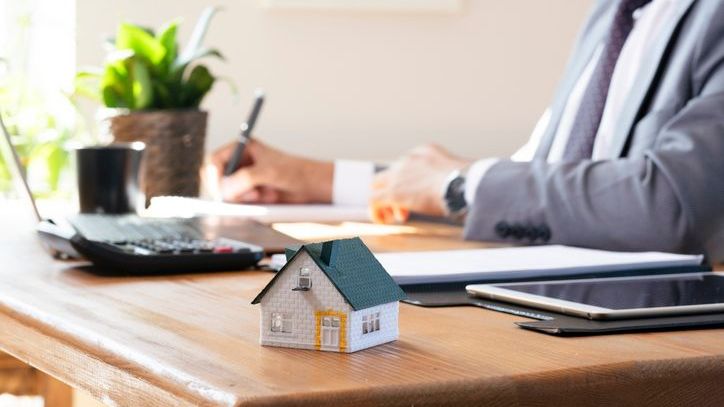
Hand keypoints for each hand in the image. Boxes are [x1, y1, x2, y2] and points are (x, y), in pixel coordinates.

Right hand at [206, 139, 333, 203]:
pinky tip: (267, 200)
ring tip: (263, 195)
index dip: (214, 176)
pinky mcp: (250, 195)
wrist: (312, 187)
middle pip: (217, 180)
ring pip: (228, 194)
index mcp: (242, 148)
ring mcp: (244, 180)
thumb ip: (244, 179)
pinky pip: (239, 204)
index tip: (222, 189)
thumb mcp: (268, 172)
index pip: (214, 161)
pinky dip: (249, 205)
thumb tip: (224, 189)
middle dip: (229, 190)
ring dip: (243, 198)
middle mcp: (240, 163)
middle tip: (248, 195)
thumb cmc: (295, 172)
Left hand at [371, 143, 471, 222]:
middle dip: (396, 189)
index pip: (409, 164)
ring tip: (393, 216)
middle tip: (406, 206)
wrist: (462, 185)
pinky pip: (374, 200)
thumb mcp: (463, 174)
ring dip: (384, 200)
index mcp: (425, 151)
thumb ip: (456, 178)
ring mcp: (399, 175)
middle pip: (391, 172)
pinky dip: (376, 211)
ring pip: (378, 184)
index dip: (411, 181)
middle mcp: (409, 159)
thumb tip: (467, 189)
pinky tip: (383, 221)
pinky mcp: (393, 192)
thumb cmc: (471, 183)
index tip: (420, 195)